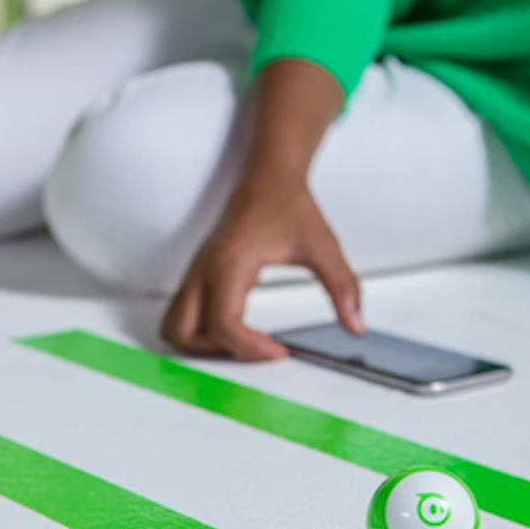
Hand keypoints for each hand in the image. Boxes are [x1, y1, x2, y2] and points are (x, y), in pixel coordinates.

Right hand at [160, 174, 364, 359]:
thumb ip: (342, 288)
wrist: (269, 176)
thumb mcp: (323, 248)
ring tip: (239, 344)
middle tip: (255, 351)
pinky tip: (232, 326)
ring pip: (175, 325)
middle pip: (186, 331)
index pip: (224, 324)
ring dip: (199, 344)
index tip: (277, 351)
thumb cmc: (287, 203)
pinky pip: (181, 312)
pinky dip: (197, 330)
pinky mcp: (196, 274)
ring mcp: (196, 273)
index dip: (248, 348)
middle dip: (218, 352)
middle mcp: (205, 271)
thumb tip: (354, 323)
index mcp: (230, 265)